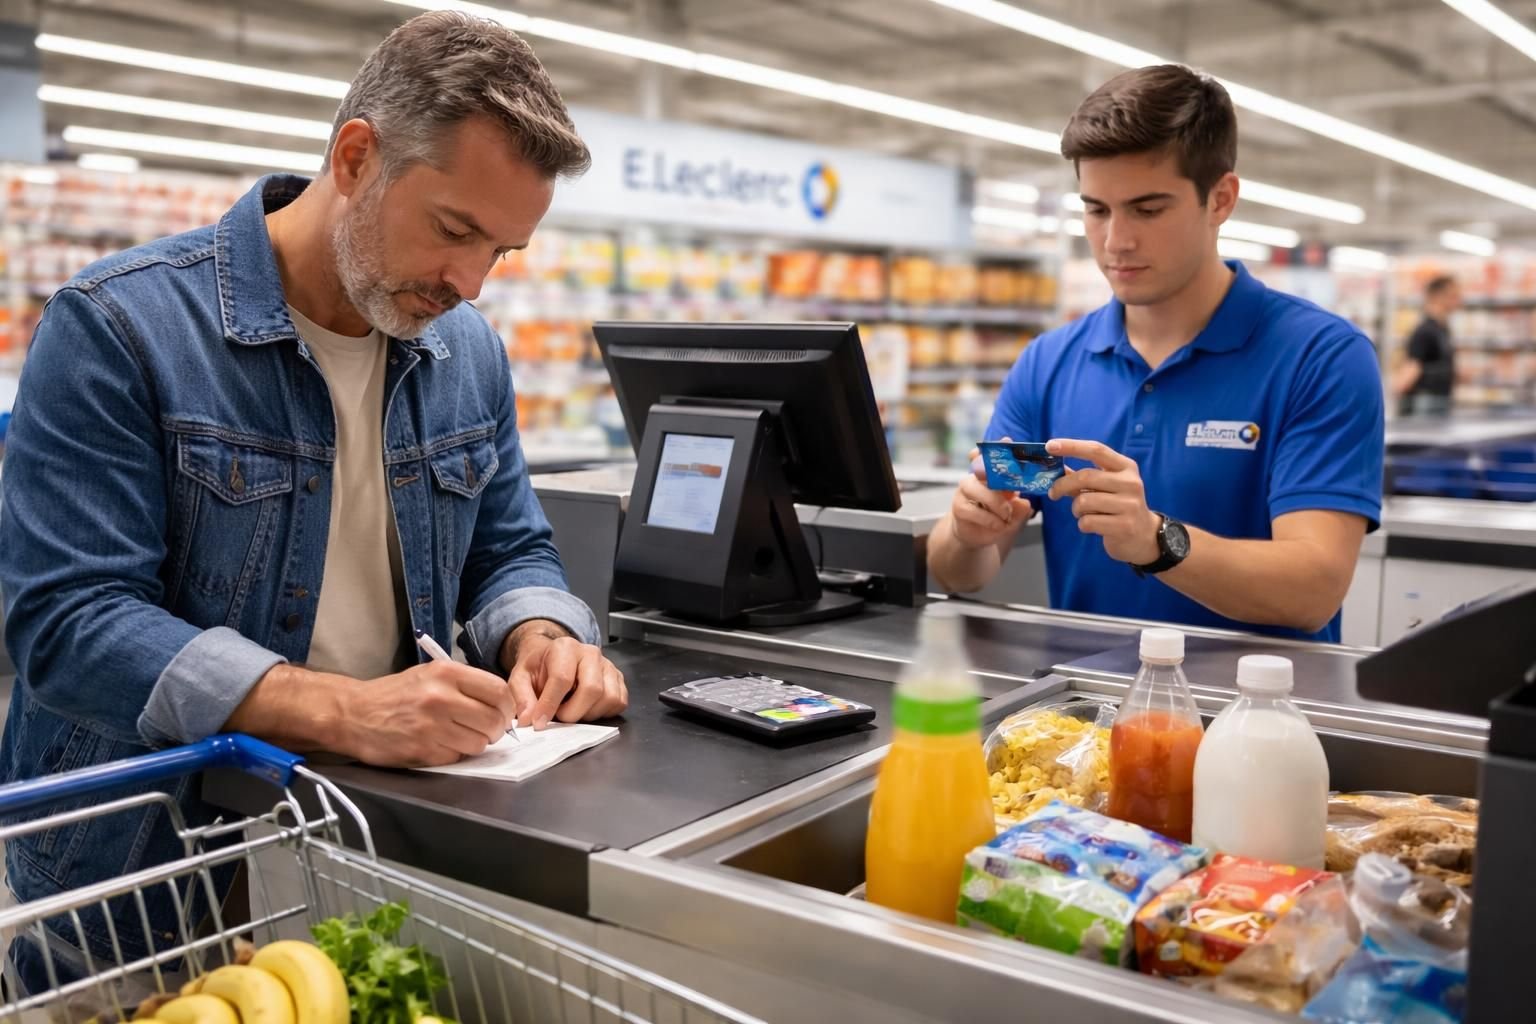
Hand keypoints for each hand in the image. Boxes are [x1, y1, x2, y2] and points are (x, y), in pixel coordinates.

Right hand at [337, 660, 518, 766]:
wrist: (353, 713)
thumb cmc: (395, 694)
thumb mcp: (429, 674)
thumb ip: (465, 685)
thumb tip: (500, 702)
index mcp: (446, 673)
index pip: (498, 690)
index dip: (506, 706)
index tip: (503, 713)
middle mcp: (440, 697)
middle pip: (493, 719)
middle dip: (495, 729)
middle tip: (486, 730)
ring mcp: (431, 725)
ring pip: (479, 742)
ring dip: (475, 743)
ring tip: (460, 736)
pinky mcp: (422, 750)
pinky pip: (457, 757)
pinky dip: (455, 754)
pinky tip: (441, 745)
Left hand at [504, 625, 627, 729]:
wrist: (553, 659)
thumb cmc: (539, 668)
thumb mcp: (520, 678)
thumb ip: (521, 698)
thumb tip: (528, 720)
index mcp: (565, 648)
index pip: (562, 678)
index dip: (550, 705)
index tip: (539, 723)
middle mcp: (590, 653)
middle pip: (592, 689)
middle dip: (573, 712)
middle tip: (559, 716)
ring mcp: (608, 666)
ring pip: (608, 698)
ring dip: (588, 714)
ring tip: (572, 709)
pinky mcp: (618, 679)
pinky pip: (619, 702)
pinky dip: (602, 712)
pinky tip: (586, 708)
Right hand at [949, 444, 1035, 549]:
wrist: (977, 537)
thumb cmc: (996, 519)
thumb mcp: (1014, 514)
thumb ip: (1020, 508)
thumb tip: (1023, 503)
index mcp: (991, 475)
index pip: (992, 456)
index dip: (997, 447)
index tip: (1006, 441)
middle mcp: (976, 478)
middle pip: (981, 469)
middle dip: (997, 477)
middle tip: (1013, 494)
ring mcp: (965, 491)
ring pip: (975, 488)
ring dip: (995, 503)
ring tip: (1006, 515)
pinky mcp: (959, 507)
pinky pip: (972, 509)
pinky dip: (989, 519)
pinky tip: (998, 525)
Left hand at [1045, 439, 1161, 564]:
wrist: (1143, 536)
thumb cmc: (1118, 506)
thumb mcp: (1105, 486)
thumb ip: (1083, 477)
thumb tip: (1054, 467)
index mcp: (1126, 467)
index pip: (1096, 450)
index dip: (1072, 446)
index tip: (1050, 446)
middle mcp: (1131, 482)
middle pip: (1086, 476)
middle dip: (1062, 485)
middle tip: (1053, 493)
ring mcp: (1129, 505)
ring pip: (1084, 501)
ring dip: (1075, 509)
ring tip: (1082, 513)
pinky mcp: (1124, 526)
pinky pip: (1087, 522)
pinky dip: (1083, 524)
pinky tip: (1092, 525)